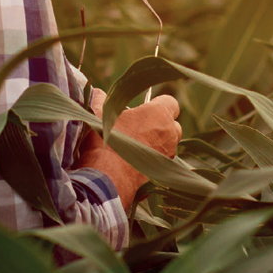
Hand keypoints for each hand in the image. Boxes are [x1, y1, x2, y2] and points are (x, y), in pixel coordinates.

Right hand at [77, 91, 181, 209]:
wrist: (106, 179)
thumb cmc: (105, 142)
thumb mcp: (98, 114)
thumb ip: (100, 99)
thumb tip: (98, 93)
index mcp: (158, 114)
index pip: (171, 102)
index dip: (159, 104)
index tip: (145, 109)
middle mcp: (169, 133)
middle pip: (173, 125)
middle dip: (162, 125)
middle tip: (141, 128)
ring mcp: (168, 155)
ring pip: (169, 145)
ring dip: (158, 144)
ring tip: (136, 147)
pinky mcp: (163, 173)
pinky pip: (162, 162)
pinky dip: (153, 161)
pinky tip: (135, 163)